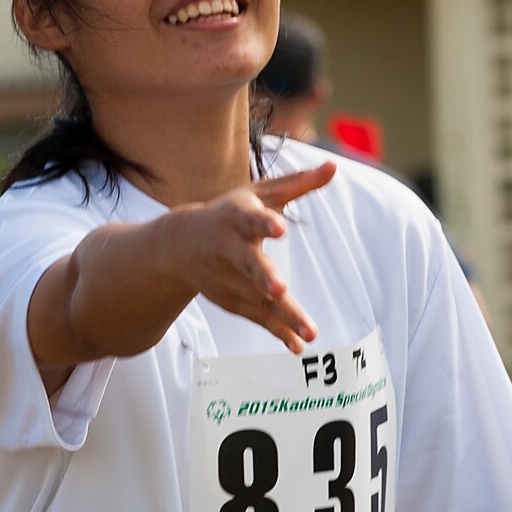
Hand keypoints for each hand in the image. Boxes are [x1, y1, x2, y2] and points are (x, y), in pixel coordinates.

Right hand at [165, 160, 335, 353]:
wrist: (178, 245)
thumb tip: (334, 166)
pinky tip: (298, 344)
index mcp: (236, 217)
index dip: (263, 222)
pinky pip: (258, 317)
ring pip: (259, 298)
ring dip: (284, 315)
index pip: (249, 218)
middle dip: (263, 275)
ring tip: (311, 332)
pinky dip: (277, 331)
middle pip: (250, 264)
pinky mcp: (232, 300)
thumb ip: (298, 183)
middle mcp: (229, 249)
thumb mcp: (259, 193)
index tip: (280, 228)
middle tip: (279, 287)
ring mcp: (229, 279)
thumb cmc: (228, 212)